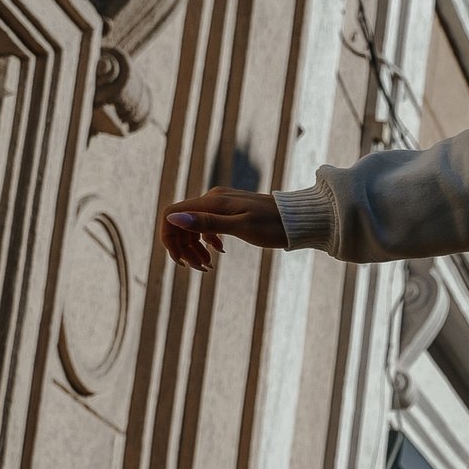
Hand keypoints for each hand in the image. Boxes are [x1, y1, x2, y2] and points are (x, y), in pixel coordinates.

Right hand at [159, 187, 286, 271]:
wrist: (300, 218)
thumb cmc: (274, 225)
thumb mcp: (241, 227)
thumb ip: (208, 223)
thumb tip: (173, 218)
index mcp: (211, 202)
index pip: (172, 215)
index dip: (169, 238)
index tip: (181, 260)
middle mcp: (212, 199)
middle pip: (181, 222)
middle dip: (184, 248)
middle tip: (201, 269)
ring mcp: (221, 205)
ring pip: (194, 226)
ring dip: (195, 248)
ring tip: (208, 266)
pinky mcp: (231, 211)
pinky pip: (209, 225)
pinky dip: (208, 241)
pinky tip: (219, 252)